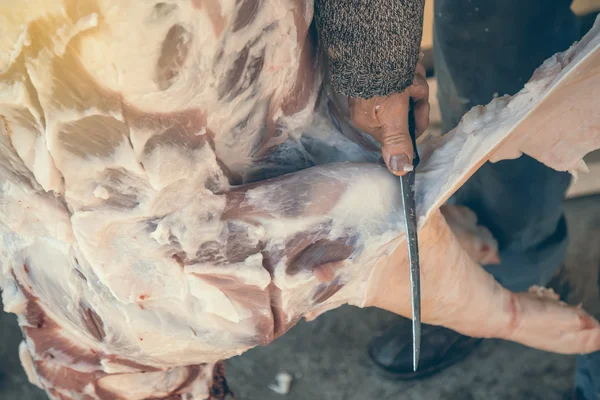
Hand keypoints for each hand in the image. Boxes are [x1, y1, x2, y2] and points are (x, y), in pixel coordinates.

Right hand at [349, 60, 429, 175]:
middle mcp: (374, 108)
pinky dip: (413, 70)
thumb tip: (400, 172)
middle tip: (411, 87)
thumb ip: (397, 144)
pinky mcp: (387, 74)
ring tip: (408, 72)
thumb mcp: (393, 117)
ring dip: (416, 82)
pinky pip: (410, 77)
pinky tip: (408, 63)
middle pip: (410, 112)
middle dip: (416, 97)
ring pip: (413, 94)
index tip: (416, 106)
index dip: (415, 119)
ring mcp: (381, 90)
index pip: (403, 132)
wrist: (376, 43)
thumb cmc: (382, 82)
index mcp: (369, 122)